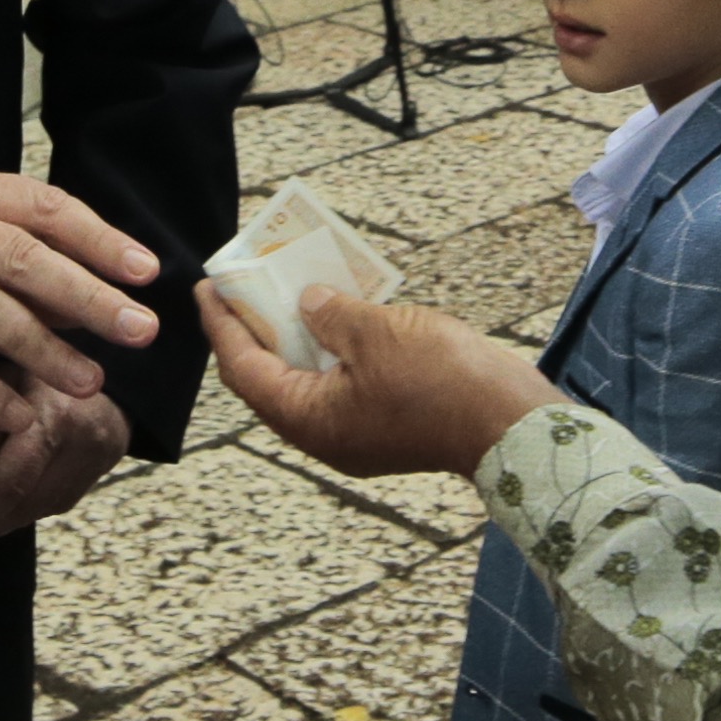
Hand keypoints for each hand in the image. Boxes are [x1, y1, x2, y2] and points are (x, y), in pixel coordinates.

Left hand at [0, 383, 132, 550]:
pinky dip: (11, 517)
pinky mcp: (84, 489)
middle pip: (20, 506)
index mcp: (54, 420)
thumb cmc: (42, 375)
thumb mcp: (6, 377)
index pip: (12, 480)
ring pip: (29, 515)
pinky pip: (40, 512)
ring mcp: (86, 477)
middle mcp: (76, 454)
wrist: (108, 388)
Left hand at [198, 281, 559, 481]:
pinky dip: (334, 351)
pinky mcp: (387, 426)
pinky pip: (343, 385)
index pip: (244, 368)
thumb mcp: (378, 332)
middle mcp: (324, 435)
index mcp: (309, 419)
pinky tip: (340, 316)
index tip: (207, 287)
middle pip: (270, 378)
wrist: (514, 427)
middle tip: (244, 286)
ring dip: (298, 338)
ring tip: (289, 292)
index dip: (222, 325)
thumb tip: (307, 302)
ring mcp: (357, 434)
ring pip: (309, 381)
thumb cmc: (444, 381)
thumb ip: (330, 314)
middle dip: (256, 330)